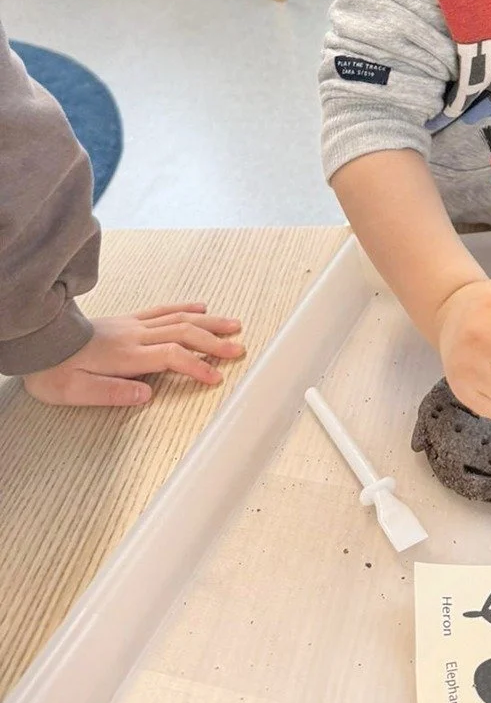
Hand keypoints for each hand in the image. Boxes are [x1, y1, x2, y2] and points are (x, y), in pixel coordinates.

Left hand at [23, 303, 244, 406]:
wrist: (38, 340)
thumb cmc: (54, 370)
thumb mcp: (75, 391)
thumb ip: (112, 392)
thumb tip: (147, 395)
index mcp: (126, 355)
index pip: (171, 356)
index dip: (197, 366)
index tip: (216, 378)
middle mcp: (135, 336)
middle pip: (184, 333)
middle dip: (214, 341)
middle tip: (240, 349)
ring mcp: (133, 325)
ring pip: (179, 318)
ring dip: (209, 322)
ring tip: (233, 325)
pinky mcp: (128, 320)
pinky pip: (162, 309)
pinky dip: (185, 308)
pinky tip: (200, 308)